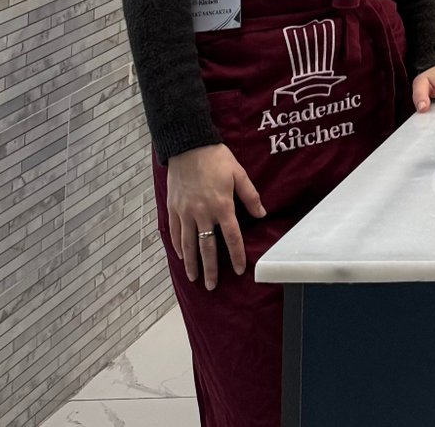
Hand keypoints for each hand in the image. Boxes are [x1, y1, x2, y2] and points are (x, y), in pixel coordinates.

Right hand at [164, 144, 264, 289]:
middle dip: (210, 269)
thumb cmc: (217, 159)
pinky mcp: (172, 208)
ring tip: (194, 277)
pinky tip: (181, 256)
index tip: (239, 270)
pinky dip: (177, 246)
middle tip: (212, 286)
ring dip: (191, 262)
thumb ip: (250, 196)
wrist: (188, 147)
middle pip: (207, 247)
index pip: (231, 238)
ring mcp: (185, 212)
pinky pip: (173, 232)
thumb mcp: (239, 174)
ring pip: (187, 243)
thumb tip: (261, 214)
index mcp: (222, 206)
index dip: (236, 255)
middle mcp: (202, 213)